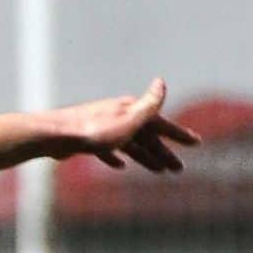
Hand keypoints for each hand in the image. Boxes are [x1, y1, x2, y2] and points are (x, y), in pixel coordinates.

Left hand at [45, 77, 202, 172]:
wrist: (55, 136)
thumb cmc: (93, 131)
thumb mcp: (128, 119)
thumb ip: (148, 105)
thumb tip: (161, 82)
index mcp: (131, 113)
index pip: (161, 124)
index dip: (179, 134)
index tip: (197, 144)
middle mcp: (119, 117)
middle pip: (147, 137)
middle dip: (164, 152)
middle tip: (178, 169)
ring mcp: (102, 129)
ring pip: (130, 144)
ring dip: (145, 157)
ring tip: (158, 171)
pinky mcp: (87, 141)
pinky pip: (107, 150)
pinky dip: (117, 157)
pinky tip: (121, 167)